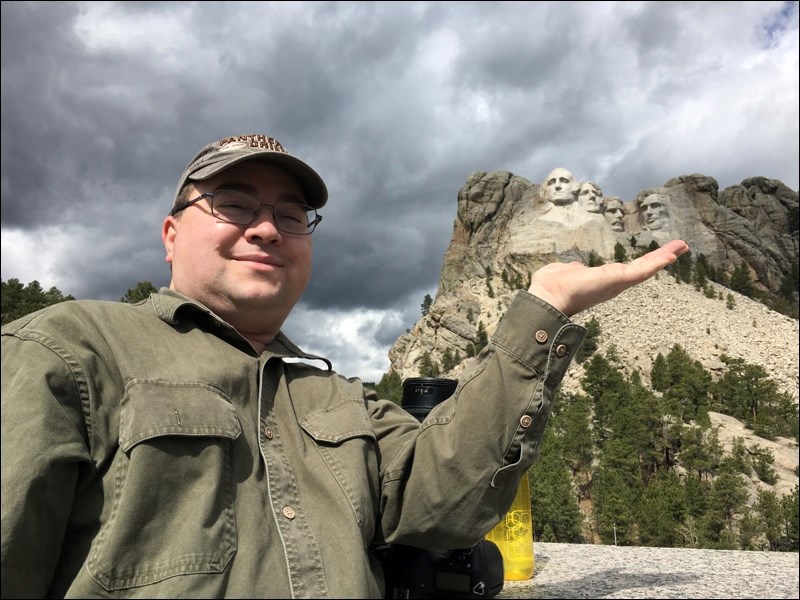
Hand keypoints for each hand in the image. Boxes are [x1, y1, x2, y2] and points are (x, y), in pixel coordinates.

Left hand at [527, 240, 689, 316]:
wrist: (548, 298)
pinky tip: (673, 252)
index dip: (642, 262)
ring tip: (682, 245)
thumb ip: (573, 269)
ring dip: (665, 256)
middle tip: (679, 247)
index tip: (657, 255)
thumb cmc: (550, 287)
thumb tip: (575, 267)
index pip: (626, 269)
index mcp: (602, 280)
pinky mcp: (619, 280)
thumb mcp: (565, 271)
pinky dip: (658, 261)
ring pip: (646, 268)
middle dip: (660, 257)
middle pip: (642, 268)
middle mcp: (613, 283)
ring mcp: (618, 283)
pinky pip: (643, 270)